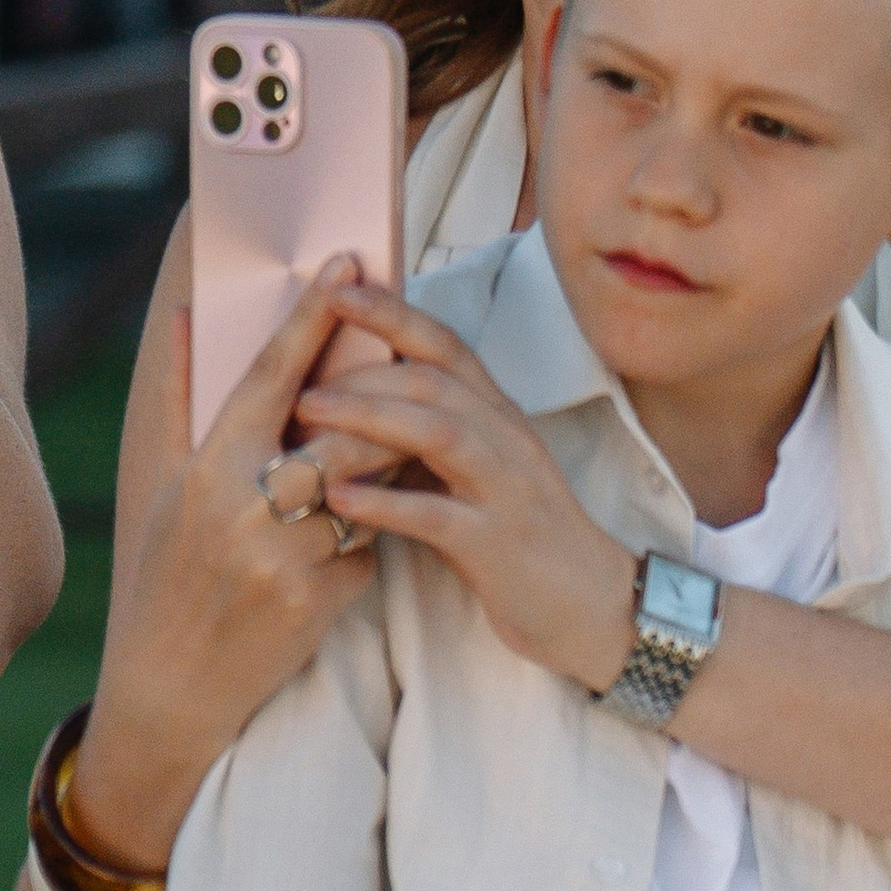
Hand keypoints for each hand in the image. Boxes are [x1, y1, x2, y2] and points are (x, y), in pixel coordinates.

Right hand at [73, 262, 377, 871]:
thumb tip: (188, 315)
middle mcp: (250, 509)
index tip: (348, 263)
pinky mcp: (329, 597)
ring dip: (384, 452)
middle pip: (341, 424)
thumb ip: (180, 397)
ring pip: (368, 478)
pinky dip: (369, 518)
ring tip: (389, 434)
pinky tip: (354, 522)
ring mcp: (293, 556)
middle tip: (398, 354)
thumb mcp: (161, 483)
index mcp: (207, 469)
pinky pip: (369, 536)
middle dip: (376, 390)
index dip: (313, 315)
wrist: (174, 683)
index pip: (271, 375)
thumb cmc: (162, 571)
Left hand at [288, 283, 636, 692]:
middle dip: (364, 367)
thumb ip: (433, 432)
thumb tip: (361, 399)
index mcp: (498, 415)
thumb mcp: (481, 468)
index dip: (393, 312)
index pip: (445, 345)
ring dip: (368, 417)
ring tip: (307, 414)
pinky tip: (338, 498)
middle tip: (298, 372)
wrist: (593, 603)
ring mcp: (504, 488)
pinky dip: (384, 503)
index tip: (338, 287)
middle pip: (434, 381)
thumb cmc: (521, 531)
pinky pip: (435, 515)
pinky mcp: (495, 543)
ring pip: (438, 433)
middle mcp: (505, 439)